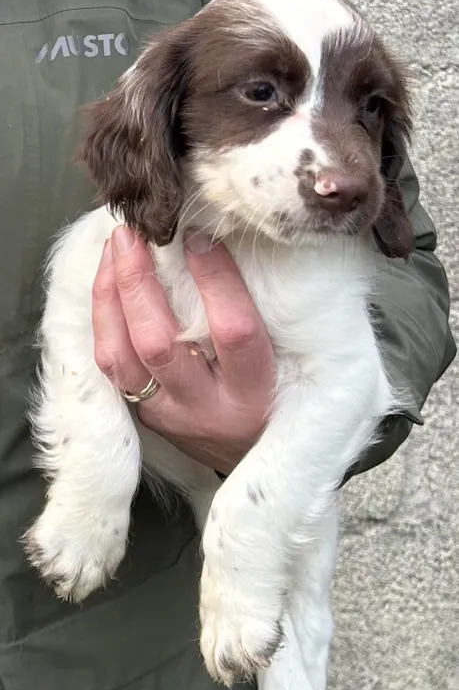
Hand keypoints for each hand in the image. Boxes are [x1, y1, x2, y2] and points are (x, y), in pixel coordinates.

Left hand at [92, 226, 275, 474]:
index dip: (215, 280)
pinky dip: (104, 322)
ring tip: (112, 252)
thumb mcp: (289, 360)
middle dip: (139, 282)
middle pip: (161, 344)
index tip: (198, 236)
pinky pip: (112, 368)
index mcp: (255, 391)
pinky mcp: (147, 417)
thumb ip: (263, 311)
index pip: (232, 332)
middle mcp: (209, 408)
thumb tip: (220, 242)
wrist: (260, 455)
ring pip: (123, 358)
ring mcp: (171, 416)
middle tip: (133, 234)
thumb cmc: (282, 393)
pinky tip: (107, 285)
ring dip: (110, 298)